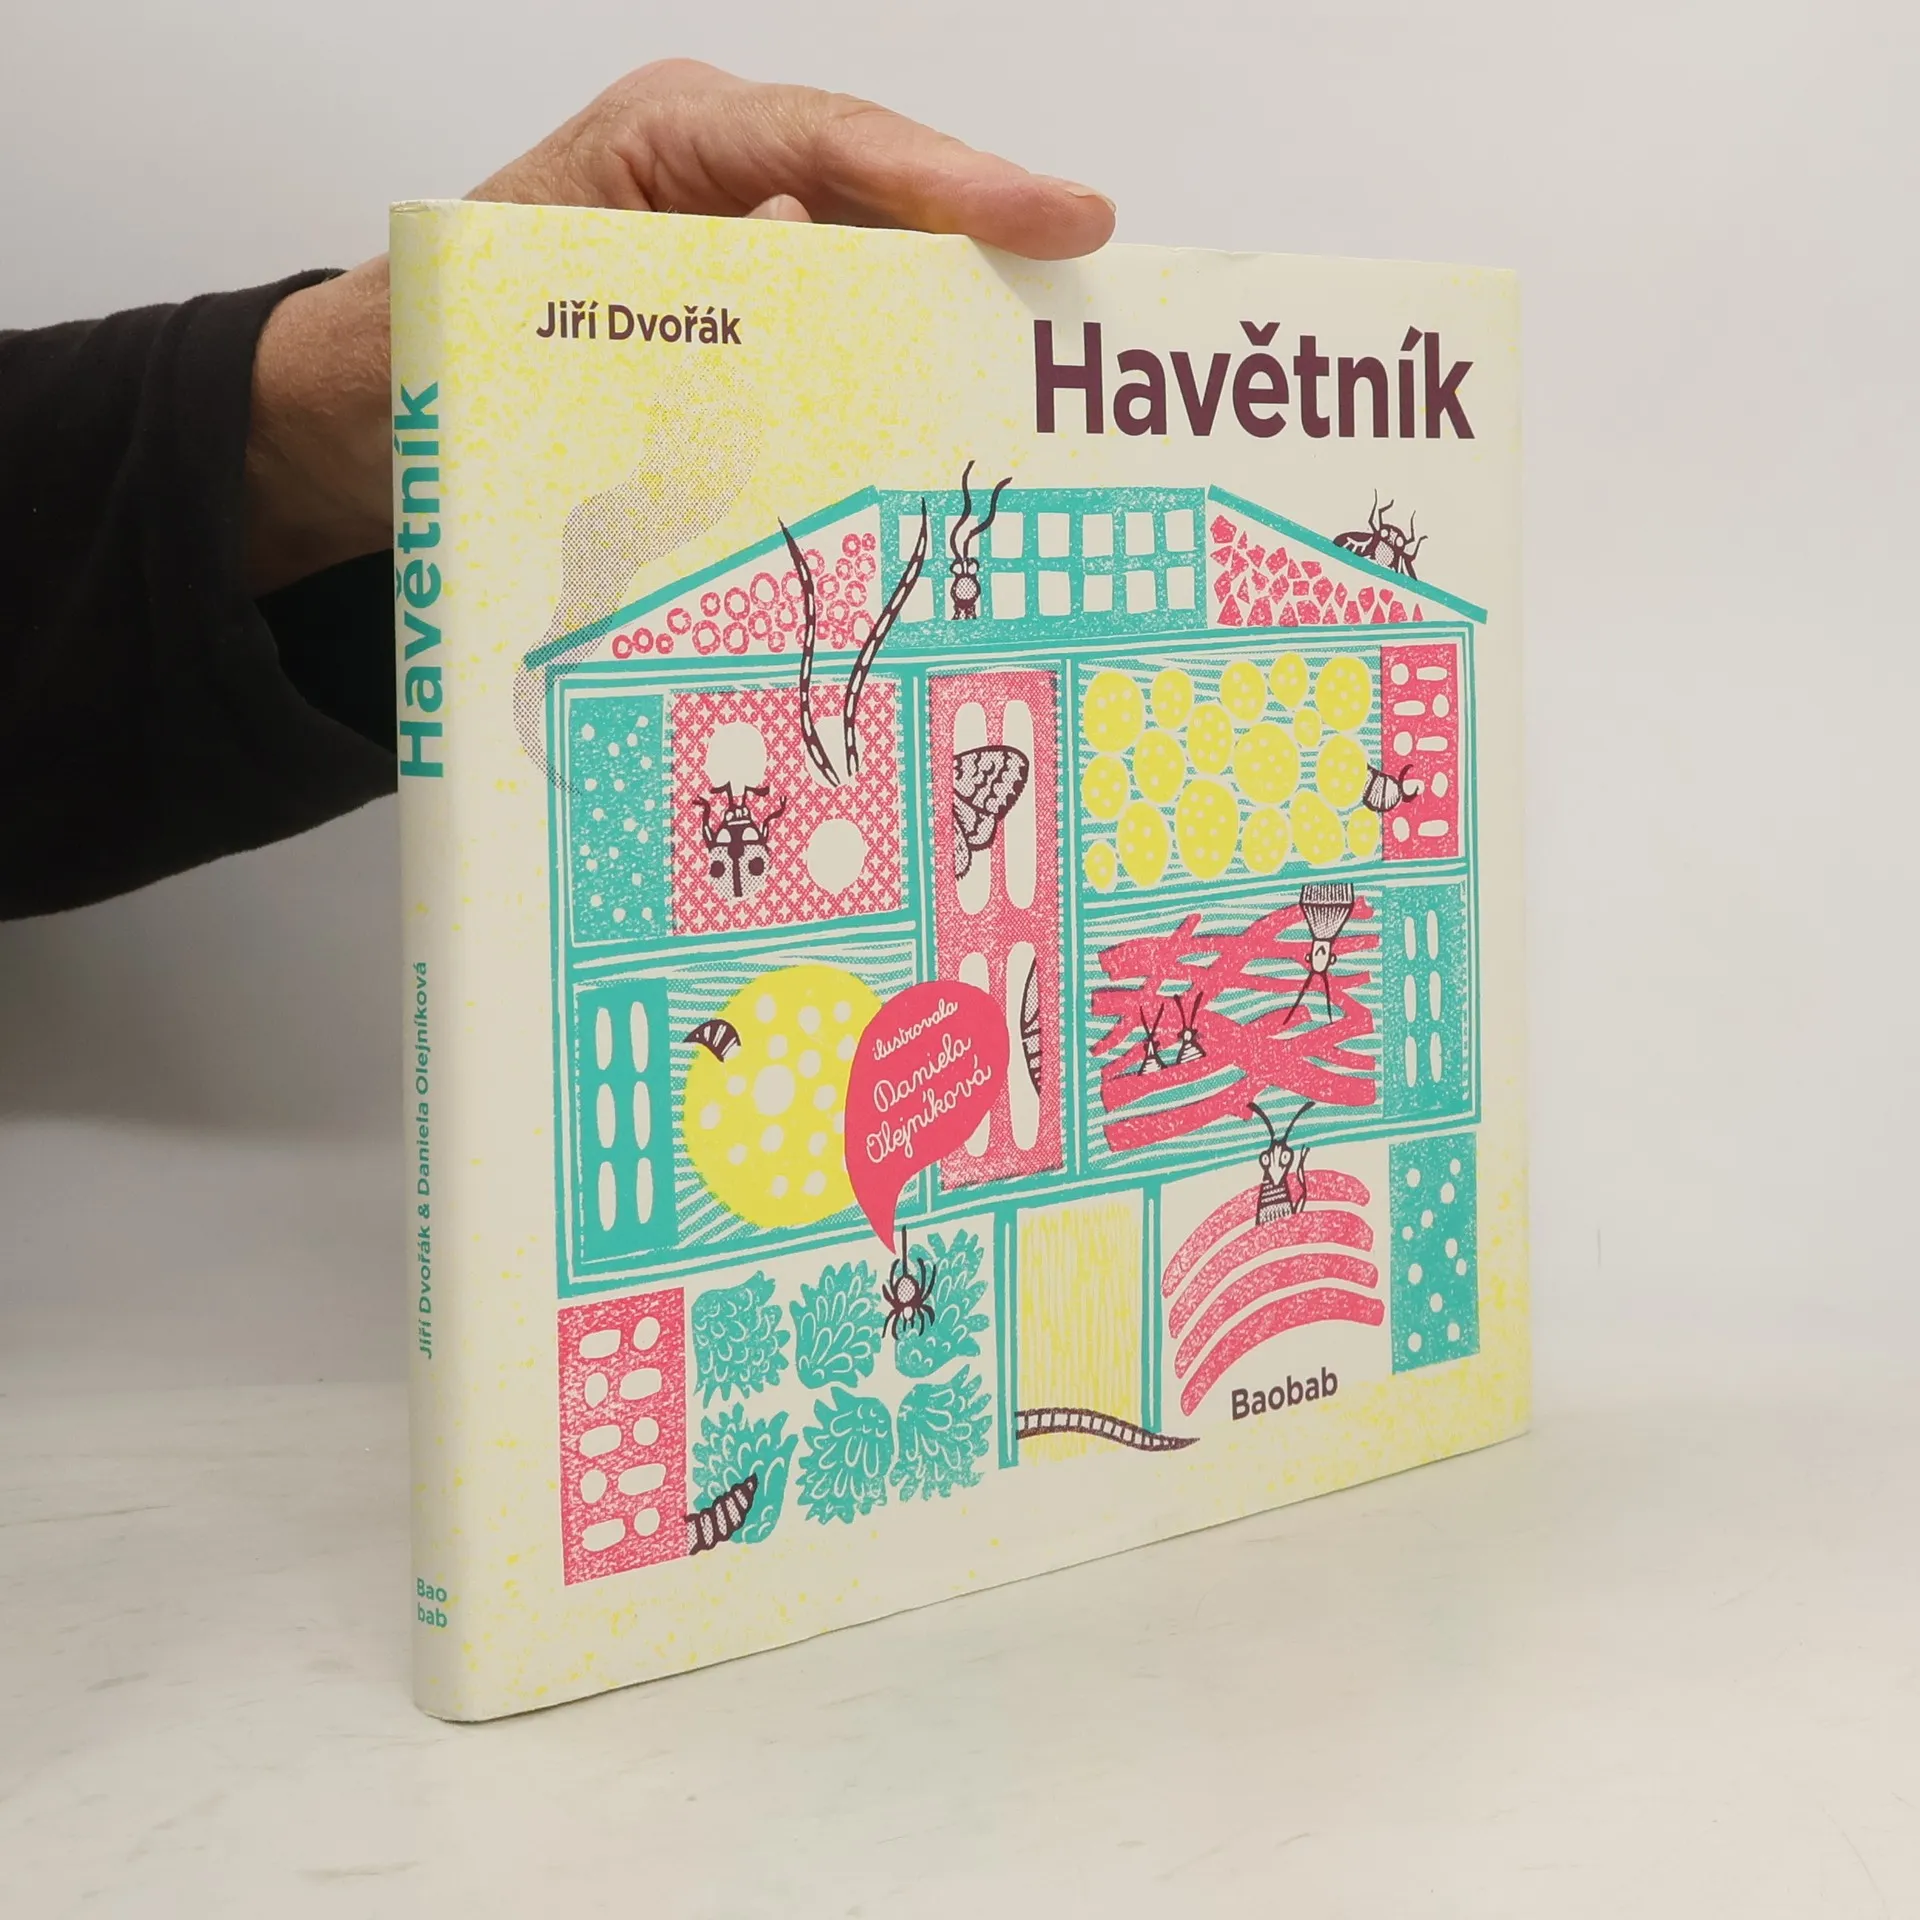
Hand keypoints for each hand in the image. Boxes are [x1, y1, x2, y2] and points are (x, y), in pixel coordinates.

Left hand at [245, 60, 1114, 593]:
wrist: (376, 412)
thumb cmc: (435, 340)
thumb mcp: (535, 304)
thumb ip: (669, 290)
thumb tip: (796, 258)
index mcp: (671, 136)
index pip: (839, 139)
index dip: (958, 180)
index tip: (1061, 218)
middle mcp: (724, 180)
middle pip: (886, 200)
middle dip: (988, 253)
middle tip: (1087, 316)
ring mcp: (744, 254)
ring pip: (878, 277)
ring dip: (951, 335)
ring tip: (1044, 391)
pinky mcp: (751, 329)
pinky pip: (843, 344)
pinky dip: (894, 385)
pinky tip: (948, 438)